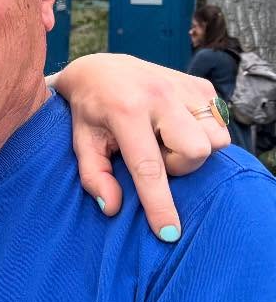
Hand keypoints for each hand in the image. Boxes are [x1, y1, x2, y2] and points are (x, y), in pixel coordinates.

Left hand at [52, 54, 229, 240]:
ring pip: (216, 138)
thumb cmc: (89, 112)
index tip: (169, 232)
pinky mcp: (200, 85)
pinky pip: (219, 123)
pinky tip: (176, 126)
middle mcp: (158, 95)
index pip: (148, 166)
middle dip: (179, 165)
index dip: (159, 203)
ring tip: (166, 140)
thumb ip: (94, 176)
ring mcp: (182, 86)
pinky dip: (202, 133)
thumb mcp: (82, 143)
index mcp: (125, 110)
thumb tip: (112, 208)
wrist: (99, 68)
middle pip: (195, 150)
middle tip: (156, 156)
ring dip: (193, 149)